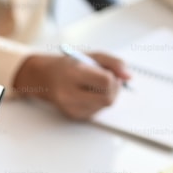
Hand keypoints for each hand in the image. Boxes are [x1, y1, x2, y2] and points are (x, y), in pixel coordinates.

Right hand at [13, 53, 130, 119]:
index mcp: (72, 75)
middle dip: (114, 90)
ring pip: (104, 106)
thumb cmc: (68, 65)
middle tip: (108, 81)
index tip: (110, 73)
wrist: (44, 78)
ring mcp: (71, 108)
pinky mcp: (74, 116)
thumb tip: (129, 77)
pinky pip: (97, 111)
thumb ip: (114, 63)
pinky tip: (89, 94)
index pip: (106, 82)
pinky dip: (99, 102)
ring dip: (107, 95)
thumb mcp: (91, 56)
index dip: (114, 78)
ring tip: (94, 86)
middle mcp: (69, 95)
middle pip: (108, 100)